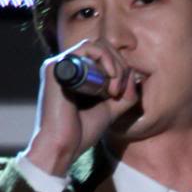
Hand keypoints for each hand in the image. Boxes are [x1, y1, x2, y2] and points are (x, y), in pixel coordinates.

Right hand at [25, 36, 142, 176]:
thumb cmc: (81, 133)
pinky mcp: (57, 66)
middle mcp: (67, 67)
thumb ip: (124, 95)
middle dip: (120, 67)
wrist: (62, 147)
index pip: (104, 57)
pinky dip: (104, 58)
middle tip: (119, 92)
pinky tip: (110, 78)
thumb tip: (134, 74)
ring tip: (114, 89)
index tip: (122, 94)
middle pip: (103, 47)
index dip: (120, 69)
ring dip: (114, 63)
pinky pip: (87, 48)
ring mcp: (61, 64)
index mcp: (76, 76)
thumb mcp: (110, 111)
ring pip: (97, 45)